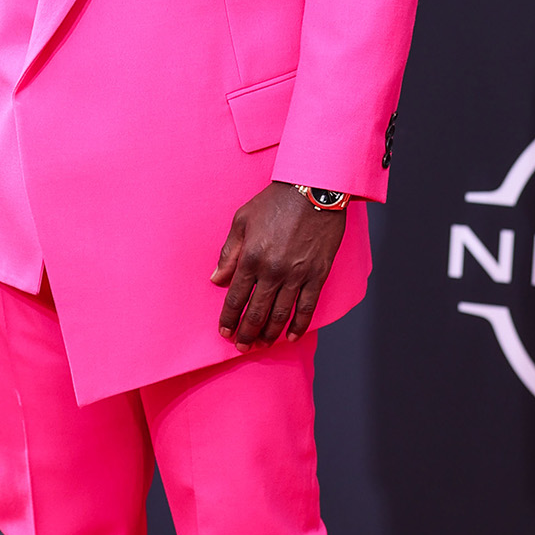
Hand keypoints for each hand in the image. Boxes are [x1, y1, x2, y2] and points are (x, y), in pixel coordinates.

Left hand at [211, 181, 345, 348]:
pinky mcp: (317, 274)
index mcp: (251, 257)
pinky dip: (299, 325)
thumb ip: (229, 252)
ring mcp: (297, 275)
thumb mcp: (242, 220)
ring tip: (262, 345)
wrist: (313, 189)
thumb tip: (217, 279)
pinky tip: (290, 336)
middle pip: (257, 312)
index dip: (229, 318)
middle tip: (242, 346)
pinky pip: (307, 307)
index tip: (225, 332)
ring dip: (269, 334)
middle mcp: (273, 271)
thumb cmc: (274, 201)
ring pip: (281, 314)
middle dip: (247, 333)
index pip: (236, 297)